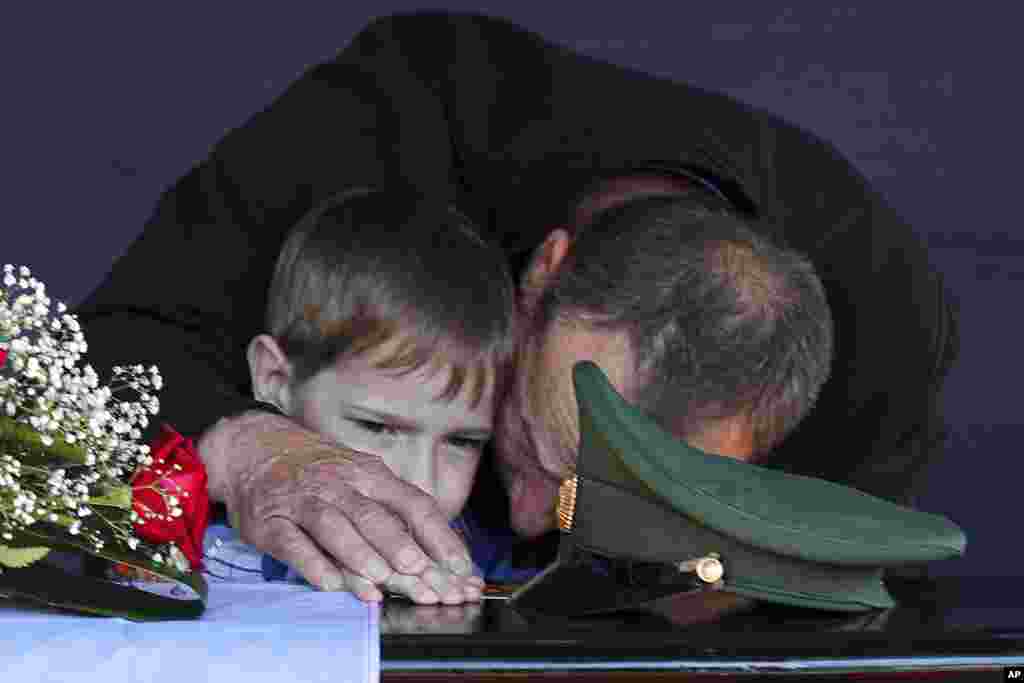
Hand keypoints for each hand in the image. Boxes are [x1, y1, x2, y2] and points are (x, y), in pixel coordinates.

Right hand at [198, 410, 483, 603]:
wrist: (255, 449)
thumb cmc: (321, 474)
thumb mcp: (362, 481)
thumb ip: (395, 516)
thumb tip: (439, 560)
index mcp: (372, 475)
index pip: (415, 504)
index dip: (440, 538)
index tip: (462, 568)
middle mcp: (341, 485)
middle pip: (376, 517)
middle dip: (403, 549)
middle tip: (426, 577)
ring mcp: (305, 502)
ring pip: (335, 527)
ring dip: (360, 554)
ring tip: (381, 580)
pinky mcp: (271, 522)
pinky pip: (293, 543)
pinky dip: (313, 563)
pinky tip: (330, 583)